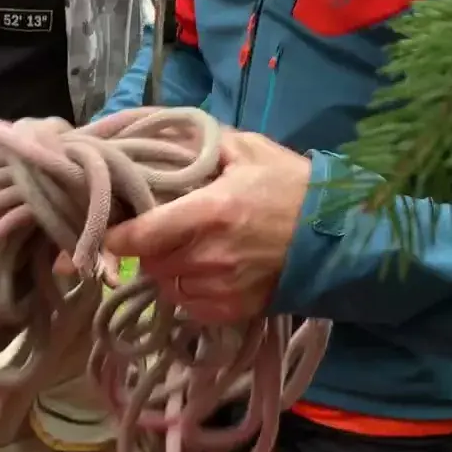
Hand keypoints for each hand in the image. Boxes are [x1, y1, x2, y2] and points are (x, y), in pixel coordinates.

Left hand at [104, 129, 311, 323]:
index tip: (111, 231)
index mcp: (210, 211)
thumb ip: (204, 146)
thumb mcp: (250, 151)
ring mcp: (221, 288)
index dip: (119, 236)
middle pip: (150, 262)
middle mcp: (209, 256)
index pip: (142, 235)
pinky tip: (203, 274)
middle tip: (159, 233)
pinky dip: (189, 292)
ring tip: (183, 252)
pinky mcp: (233, 311)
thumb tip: (165, 140)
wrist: (340, 236)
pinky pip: (190, 306)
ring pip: (168, 286)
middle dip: (148, 249)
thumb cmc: (293, 187)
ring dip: (168, 271)